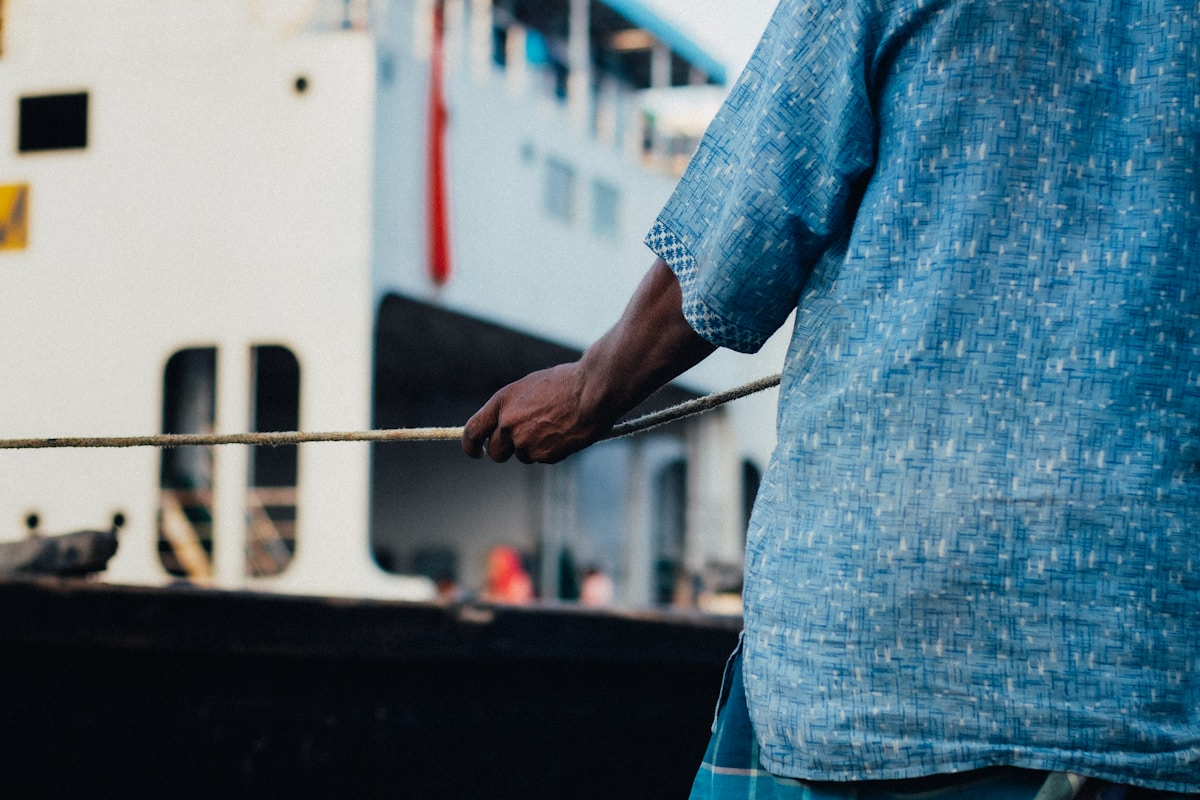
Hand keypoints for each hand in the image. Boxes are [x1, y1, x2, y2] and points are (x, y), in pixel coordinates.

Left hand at [461, 362, 611, 463]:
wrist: (593, 391)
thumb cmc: (566, 383)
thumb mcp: (530, 388)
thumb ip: (512, 408)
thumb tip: (503, 425)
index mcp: (502, 402)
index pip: (472, 431)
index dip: (470, 445)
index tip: (477, 451)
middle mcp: (508, 424)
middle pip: (496, 452)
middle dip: (507, 450)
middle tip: (525, 440)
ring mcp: (525, 442)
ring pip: (522, 456)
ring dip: (534, 448)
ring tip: (555, 427)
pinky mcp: (543, 455)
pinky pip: (542, 459)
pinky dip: (552, 451)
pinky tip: (565, 433)